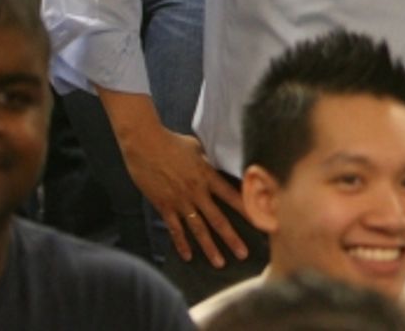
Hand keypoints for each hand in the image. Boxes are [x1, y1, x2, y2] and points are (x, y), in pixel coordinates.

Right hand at [121, 127, 247, 265]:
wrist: (145, 144)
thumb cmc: (172, 141)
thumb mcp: (197, 148)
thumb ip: (209, 160)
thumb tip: (218, 162)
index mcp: (208, 175)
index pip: (232, 195)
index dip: (247, 209)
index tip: (260, 220)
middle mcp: (197, 191)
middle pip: (218, 219)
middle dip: (232, 238)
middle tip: (243, 254)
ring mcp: (180, 201)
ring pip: (198, 229)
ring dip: (209, 247)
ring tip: (219, 262)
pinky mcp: (164, 205)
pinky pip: (174, 229)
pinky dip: (181, 244)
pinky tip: (188, 256)